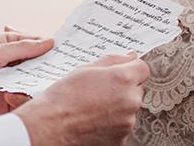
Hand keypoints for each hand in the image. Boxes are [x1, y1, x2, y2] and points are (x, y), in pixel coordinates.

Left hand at [0, 28, 53, 121]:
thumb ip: (23, 48)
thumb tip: (48, 42)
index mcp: (6, 45)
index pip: (33, 43)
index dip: (45, 46)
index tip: (59, 50)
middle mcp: (9, 63)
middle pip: (35, 65)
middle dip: (39, 69)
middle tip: (49, 72)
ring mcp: (8, 81)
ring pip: (30, 83)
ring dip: (26, 85)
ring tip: (15, 87)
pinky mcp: (5, 101)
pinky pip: (22, 99)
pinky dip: (18, 98)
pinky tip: (6, 96)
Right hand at [15, 52, 149, 145]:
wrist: (51, 125)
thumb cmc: (64, 96)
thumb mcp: (87, 68)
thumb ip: (114, 60)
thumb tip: (131, 56)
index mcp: (124, 79)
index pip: (143, 68)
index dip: (131, 68)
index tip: (120, 72)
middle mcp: (130, 101)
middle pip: (137, 90)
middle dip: (124, 88)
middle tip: (101, 90)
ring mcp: (127, 123)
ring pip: (130, 109)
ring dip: (119, 106)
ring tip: (94, 107)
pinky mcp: (121, 139)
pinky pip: (122, 126)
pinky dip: (113, 123)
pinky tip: (94, 120)